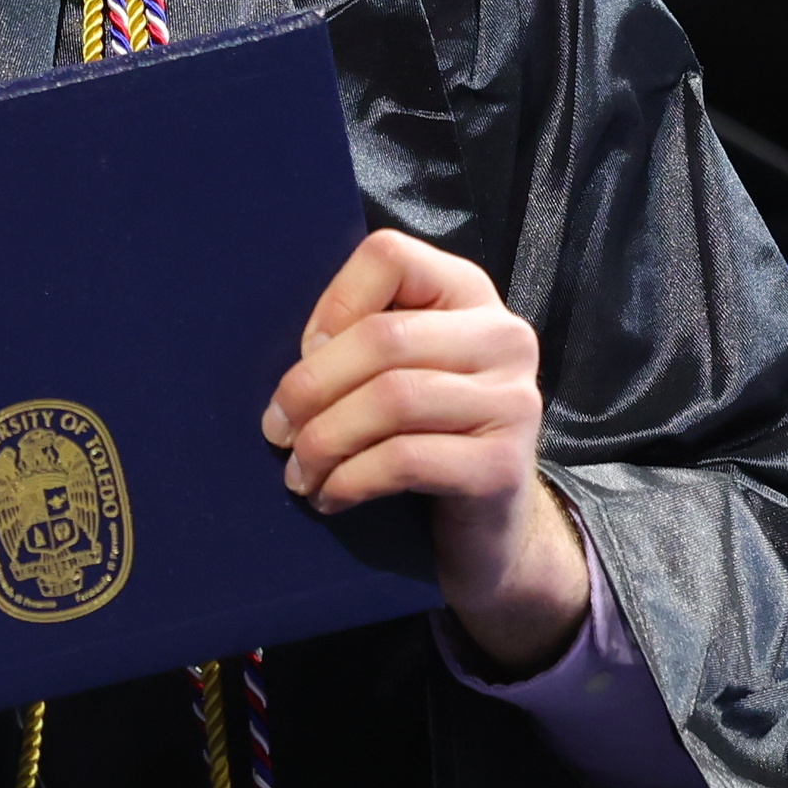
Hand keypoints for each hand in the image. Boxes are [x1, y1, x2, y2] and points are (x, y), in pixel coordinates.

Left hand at [265, 228, 587, 669]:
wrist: (487, 531)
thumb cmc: (424, 437)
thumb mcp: (398, 372)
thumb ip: (362, 339)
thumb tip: (299, 355)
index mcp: (469, 293)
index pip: (390, 256)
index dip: (333, 304)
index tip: (304, 354)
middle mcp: (504, 337)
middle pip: (384, 338)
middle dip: (312, 387)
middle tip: (276, 429)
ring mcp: (512, 401)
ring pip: (392, 400)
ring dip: (325, 440)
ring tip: (298, 471)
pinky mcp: (502, 466)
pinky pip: (405, 460)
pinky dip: (350, 480)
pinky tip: (330, 496)